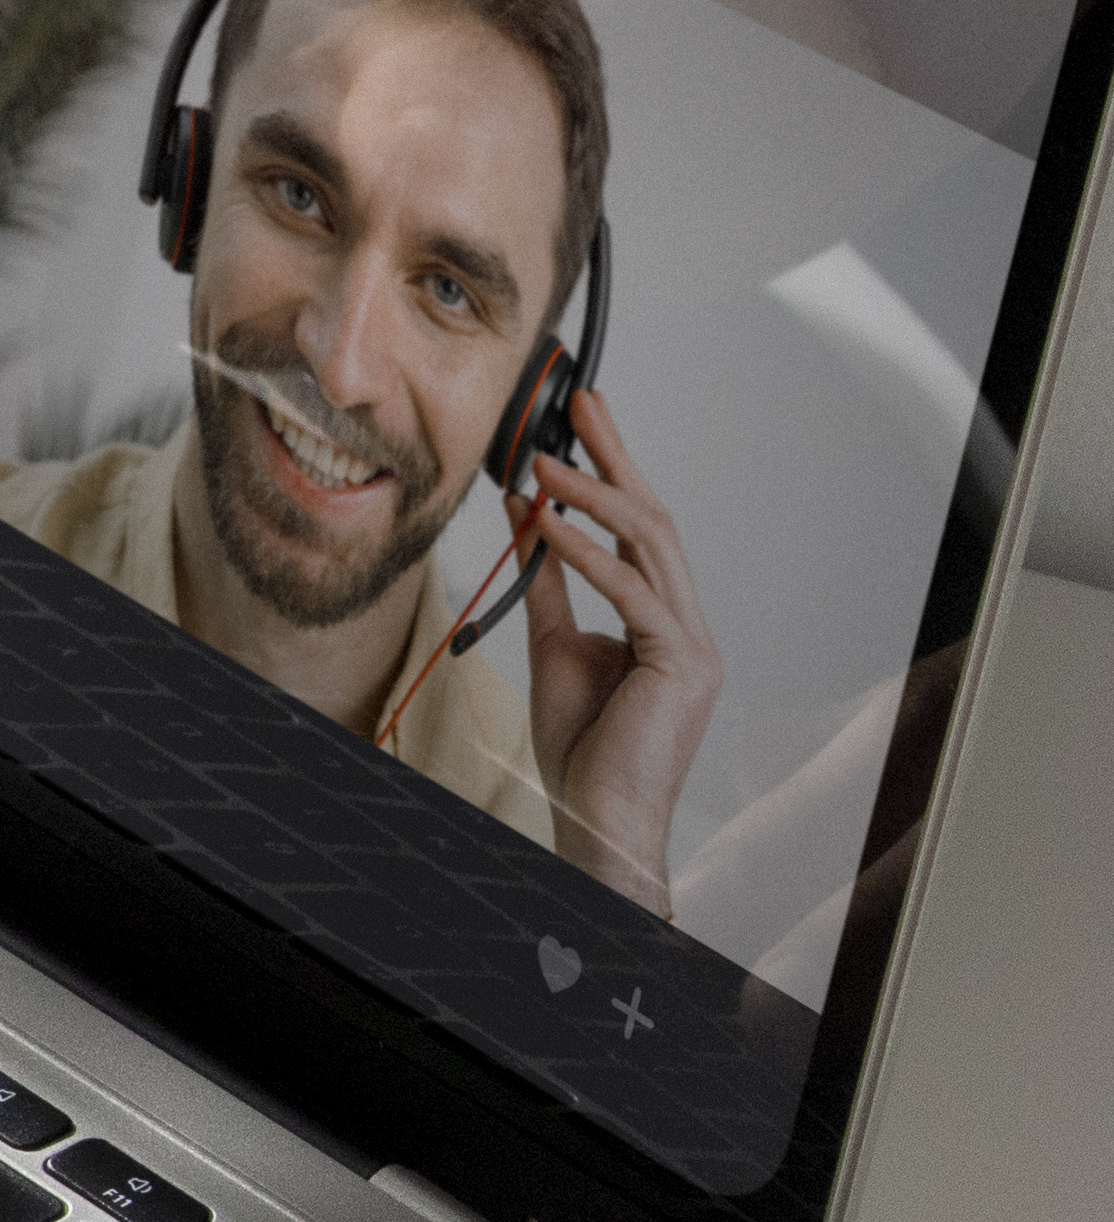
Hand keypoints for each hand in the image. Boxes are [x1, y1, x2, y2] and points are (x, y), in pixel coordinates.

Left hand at [510, 380, 718, 914]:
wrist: (598, 818)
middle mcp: (688, 624)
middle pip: (655, 520)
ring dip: (594, 497)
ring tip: (543, 461)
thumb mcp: (554, 646)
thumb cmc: (582, 745)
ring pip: (652, 546)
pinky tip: (550, 528)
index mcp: (664, 619)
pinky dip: (590, 556)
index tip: (578, 423)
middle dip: (616, 458)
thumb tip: (526, 514)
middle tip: (580, 403)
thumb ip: (548, 581)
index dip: (611, 472)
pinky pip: (635, 595)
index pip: (639, 529)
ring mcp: (694, 643)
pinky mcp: (682, 664)